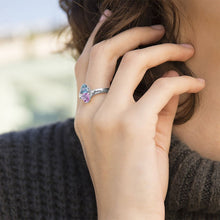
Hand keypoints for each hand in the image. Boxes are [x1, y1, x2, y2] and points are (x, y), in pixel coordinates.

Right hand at [74, 9, 204, 219]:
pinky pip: (162, 88)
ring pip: (133, 62)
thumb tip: (165, 76)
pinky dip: (183, 82)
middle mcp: (90, 110)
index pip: (83, 63)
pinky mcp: (133, 125)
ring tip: (184, 49)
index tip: (111, 20)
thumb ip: (145, 104)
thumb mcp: (130, 137)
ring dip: (162, 50)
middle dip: (133, 33)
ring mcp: (109, 116)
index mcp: (83, 113)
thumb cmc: (127, 175)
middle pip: (104, 52)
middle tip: (158, 29)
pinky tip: (197, 85)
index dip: (98, 37)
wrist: (126, 211)